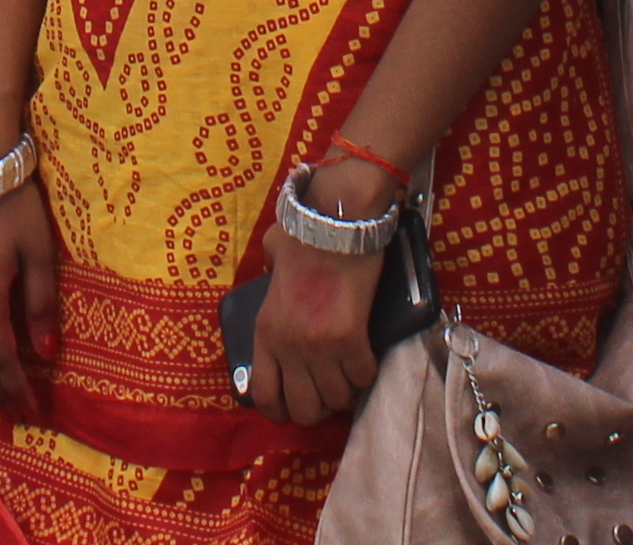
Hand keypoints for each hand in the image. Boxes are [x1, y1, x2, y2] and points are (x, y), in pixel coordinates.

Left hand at [241, 228, 388, 425]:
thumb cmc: (304, 235)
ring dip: (347, 390)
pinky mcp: (349, 338)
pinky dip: (368, 372)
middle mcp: (288, 345)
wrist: (334, 220)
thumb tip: (272, 268)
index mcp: (265, 331)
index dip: (282, 412)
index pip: (264, 396)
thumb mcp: (273, 264)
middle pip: (304, 410)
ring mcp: (317, 345)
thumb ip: (269, 277)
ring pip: (337, 398)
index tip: (296, 406)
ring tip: (351, 373)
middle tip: (330, 390)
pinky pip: (363, 377)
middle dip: (320, 408)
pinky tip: (367, 357)